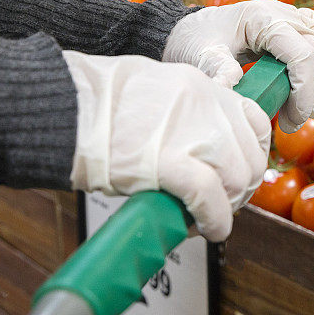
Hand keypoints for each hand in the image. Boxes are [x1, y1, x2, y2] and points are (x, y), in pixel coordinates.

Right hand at [63, 51, 269, 241]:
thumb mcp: (152, 87)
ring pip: (237, 178)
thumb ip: (182, 110)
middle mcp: (205, 104)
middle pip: (249, 156)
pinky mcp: (168, 162)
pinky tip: (207, 230)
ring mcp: (190, 131)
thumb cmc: (94, 100)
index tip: (240, 172)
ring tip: (208, 219)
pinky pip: (209, 198)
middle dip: (241, 189)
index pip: (253, 119)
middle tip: (222, 204)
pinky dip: (215, 220)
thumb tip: (196, 140)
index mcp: (200, 85)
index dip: (251, 153)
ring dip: (228, 207)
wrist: (61, 104)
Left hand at [163, 0, 313, 132]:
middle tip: (294, 120)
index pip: (302, 54)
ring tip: (306, 109)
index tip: (292, 119)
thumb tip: (230, 90)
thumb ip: (218, 70)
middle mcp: (280, 13)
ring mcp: (287, 16)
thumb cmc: (194, 41)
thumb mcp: (201, 56)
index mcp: (262, 18)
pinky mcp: (288, 23)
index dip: (305, 90)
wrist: (188, 30)